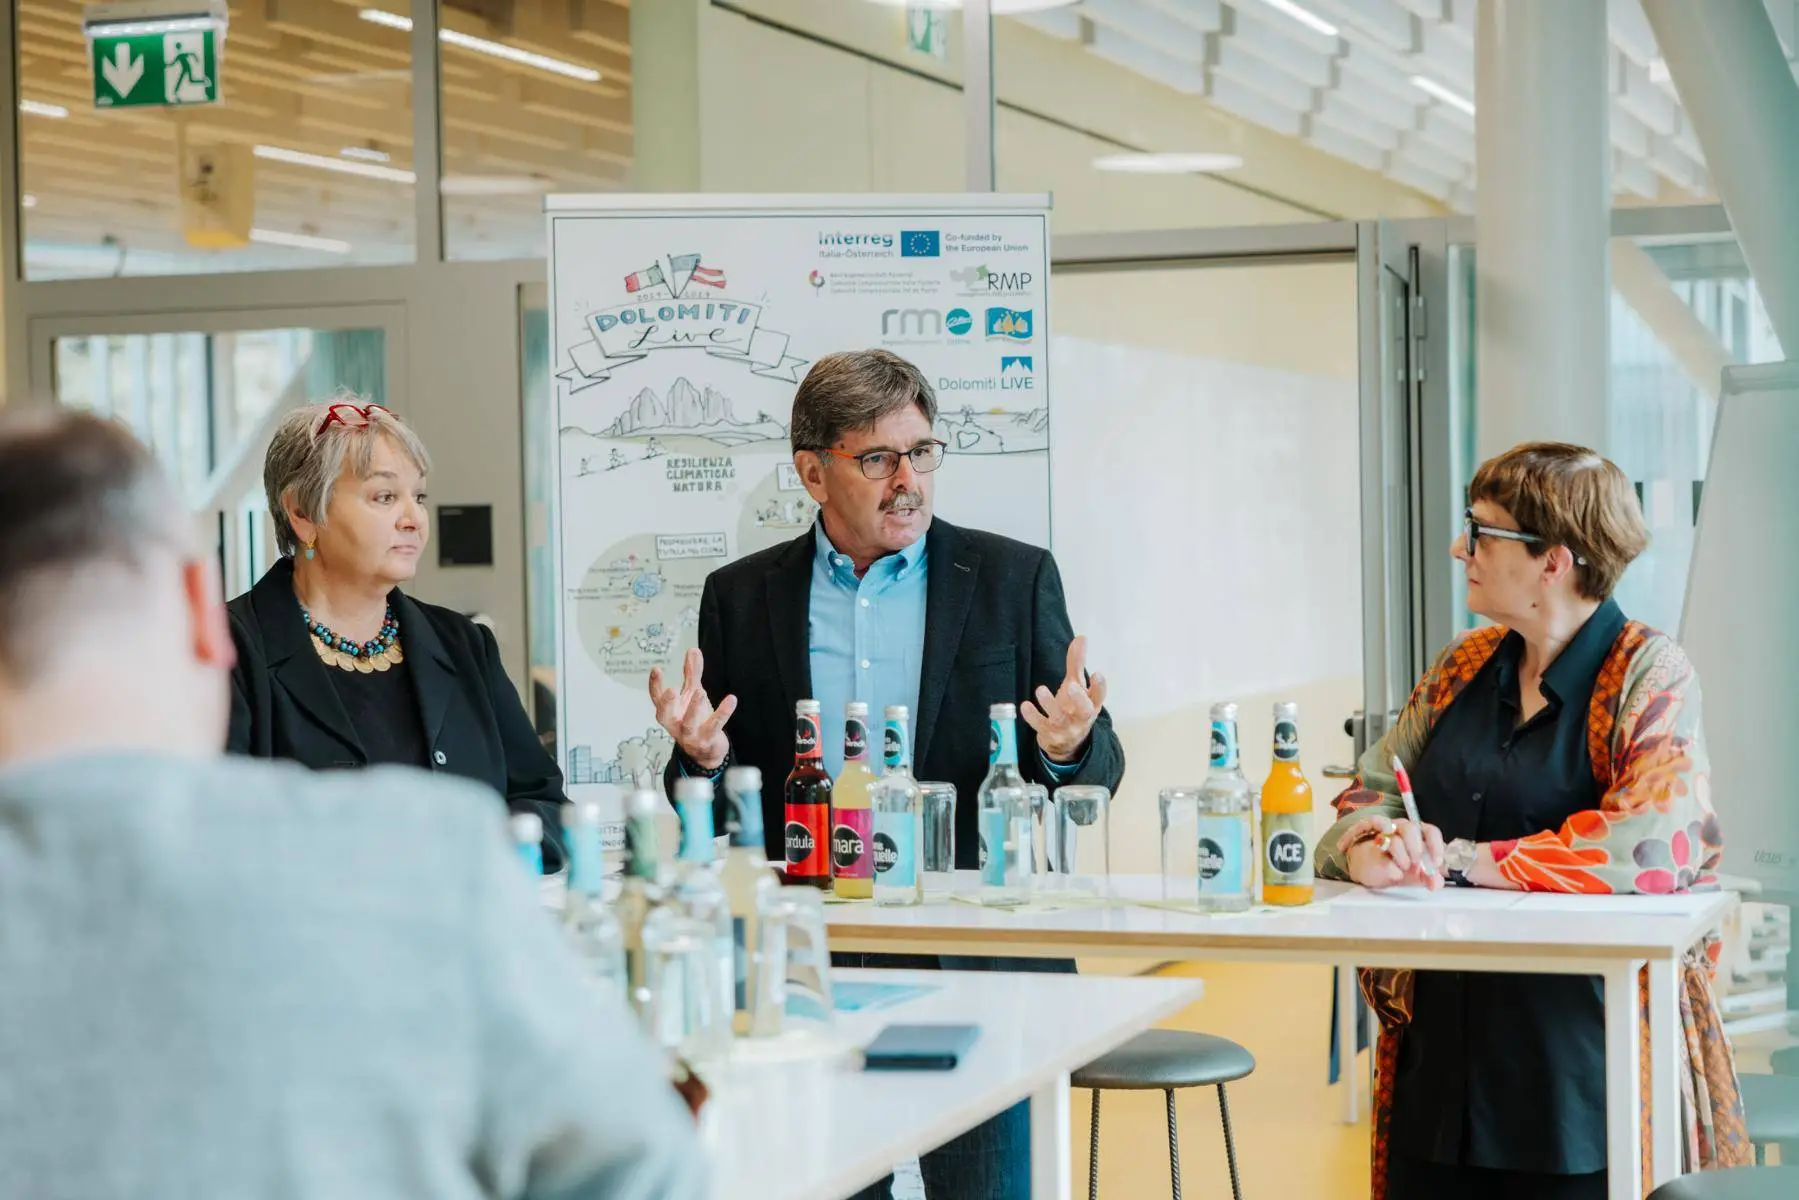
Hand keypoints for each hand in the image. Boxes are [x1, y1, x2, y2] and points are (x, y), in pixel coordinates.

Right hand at [648, 648, 735, 770]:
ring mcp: (690, 735)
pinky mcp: (707, 740)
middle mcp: (675, 725)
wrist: (706, 751)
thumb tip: (693, 650)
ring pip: (689, 724)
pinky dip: (723, 713)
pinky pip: (715, 726)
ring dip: (693, 708)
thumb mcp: (692, 694)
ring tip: (700, 692)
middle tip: (670, 690)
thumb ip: (692, 673)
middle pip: (665, 716)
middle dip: (666, 703)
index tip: (656, 669)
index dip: (655, 685)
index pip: (656, 699)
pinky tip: (731, 700)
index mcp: (669, 713)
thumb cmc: (696, 719)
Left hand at [1021, 635, 1107, 762]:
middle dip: (1078, 698)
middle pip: (1084, 710)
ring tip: (1040, 689)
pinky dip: (1032, 716)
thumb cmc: (1072, 707)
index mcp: (1090, 705)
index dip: (1100, 687)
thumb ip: (1077, 663)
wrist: (1065, 742)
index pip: (1098, 696)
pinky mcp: (1049, 734)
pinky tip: (1025, 705)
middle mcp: (1081, 718)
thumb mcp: (1076, 685)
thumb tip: (1082, 637)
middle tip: (1071, 685)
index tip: (1097, 674)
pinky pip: (1041, 726)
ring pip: (1059, 718)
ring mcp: (1065, 728)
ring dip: (1050, 704)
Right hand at [1340, 815, 1445, 890]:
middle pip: (1411, 829)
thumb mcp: (1415, 876)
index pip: (1430, 831)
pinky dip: (1380, 841)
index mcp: (1418, 835)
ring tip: (1402, 868)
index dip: (1435, 846)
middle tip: (1416, 866)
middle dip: (1416, 850)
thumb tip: (1437, 882)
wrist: (1368, 868)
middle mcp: (1402, 828)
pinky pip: (1375, 826)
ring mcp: (1385, 829)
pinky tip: (1386, 855)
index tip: (1436, 863)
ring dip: (1401, 855)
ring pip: (1394, 837)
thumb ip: (1428, 878)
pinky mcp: (1367, 830)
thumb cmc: (1395, 868)